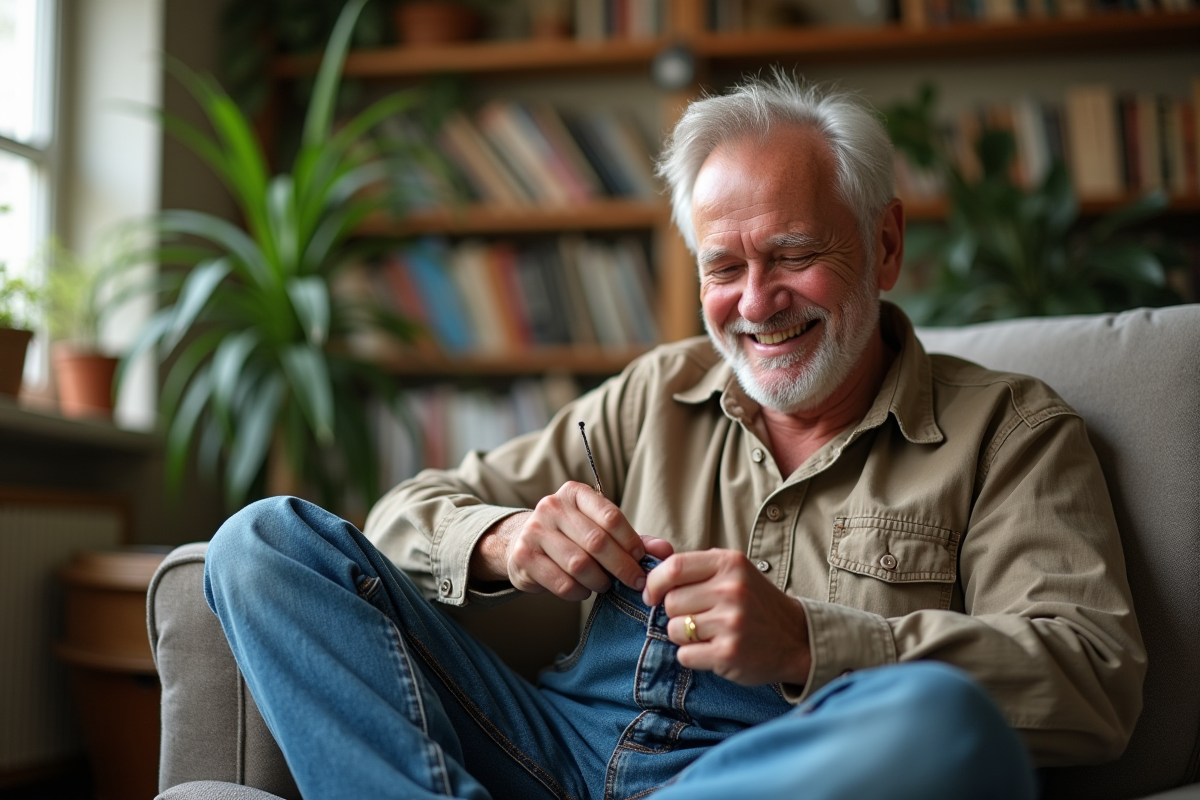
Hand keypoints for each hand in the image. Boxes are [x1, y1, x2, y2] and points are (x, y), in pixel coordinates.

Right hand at [470, 481, 674, 601]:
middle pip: (597, 542)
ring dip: (600, 581)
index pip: (611, 516)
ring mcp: (534, 530)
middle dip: (622, 567)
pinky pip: (562, 582)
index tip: (642, 560)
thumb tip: (666, 551)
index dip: (631, 542)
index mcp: (575, 493)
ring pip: (580, 565)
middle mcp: (551, 506)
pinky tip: (584, 590)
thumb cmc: (572, 538)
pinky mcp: (523, 556)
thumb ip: (633, 539)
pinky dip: (580, 592)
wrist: (523, 545)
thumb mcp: (601, 531)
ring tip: (605, 585)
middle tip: (635, 582)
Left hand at [642, 549, 810, 685]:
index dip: (654, 583)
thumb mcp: (733, 572)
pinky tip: (713, 650)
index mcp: (729, 563)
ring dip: (684, 636)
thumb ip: (696, 568)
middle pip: (671, 602)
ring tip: (709, 634)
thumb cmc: (755, 603)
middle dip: (676, 613)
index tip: (652, 595)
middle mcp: (731, 590)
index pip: (673, 567)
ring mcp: (731, 622)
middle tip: (698, 618)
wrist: (796, 638)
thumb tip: (650, 576)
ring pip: (674, 629)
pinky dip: (692, 656)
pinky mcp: (728, 653)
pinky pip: (684, 655)